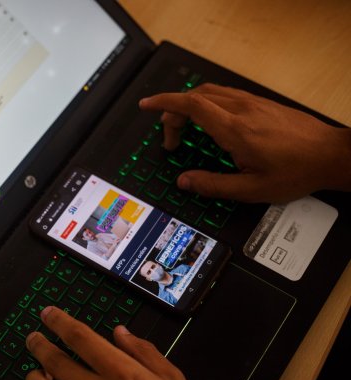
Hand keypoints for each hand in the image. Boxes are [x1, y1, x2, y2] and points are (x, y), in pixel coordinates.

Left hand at [25, 306, 194, 379]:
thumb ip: (145, 352)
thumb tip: (121, 333)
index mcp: (121, 373)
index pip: (79, 336)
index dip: (59, 321)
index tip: (48, 314)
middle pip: (54, 361)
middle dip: (39, 345)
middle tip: (33, 338)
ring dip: (34, 377)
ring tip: (35, 372)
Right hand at [139, 83, 350, 202]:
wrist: (331, 155)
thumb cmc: (296, 171)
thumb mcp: (251, 189)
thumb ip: (213, 185)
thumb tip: (184, 182)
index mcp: (234, 130)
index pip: (191, 105)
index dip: (164, 103)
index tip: (147, 105)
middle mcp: (241, 110)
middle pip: (195, 96)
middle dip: (173, 111)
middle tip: (171, 138)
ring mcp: (252, 103)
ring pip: (210, 91)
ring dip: (189, 104)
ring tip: (184, 127)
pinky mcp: (261, 103)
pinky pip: (224, 94)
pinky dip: (206, 102)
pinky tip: (209, 120)